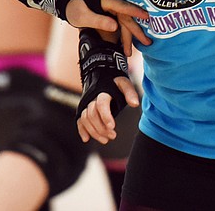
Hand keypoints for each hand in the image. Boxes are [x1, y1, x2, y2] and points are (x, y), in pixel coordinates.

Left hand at [65, 0, 151, 46]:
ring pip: (126, 20)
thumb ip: (98, 21)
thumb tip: (115, 27)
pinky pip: (123, 20)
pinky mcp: (113, 10)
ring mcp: (114, 6)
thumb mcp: (81, 16)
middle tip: (146, 43)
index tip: (146, 16)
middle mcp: (113, 1)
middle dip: (136, 31)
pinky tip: (128, 42)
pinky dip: (126, 31)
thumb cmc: (74, 6)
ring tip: (131, 51)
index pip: (123, 6)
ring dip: (130, 35)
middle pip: (127, 17)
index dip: (134, 11)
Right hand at [76, 29, 141, 144]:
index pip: (101, 104)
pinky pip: (79, 120)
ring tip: (106, 140)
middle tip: (113, 136)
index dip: (105, 116)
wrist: (101, 74)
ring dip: (94, 131)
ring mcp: (86, 104)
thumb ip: (130, 93)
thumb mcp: (124, 84)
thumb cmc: (116, 82)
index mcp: (103, 91)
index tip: (112, 127)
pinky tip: (86, 139)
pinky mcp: (83, 109)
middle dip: (101, 127)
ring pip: (85, 119)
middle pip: (92, 114)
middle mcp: (92, 98)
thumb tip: (135, 104)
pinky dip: (81, 130)